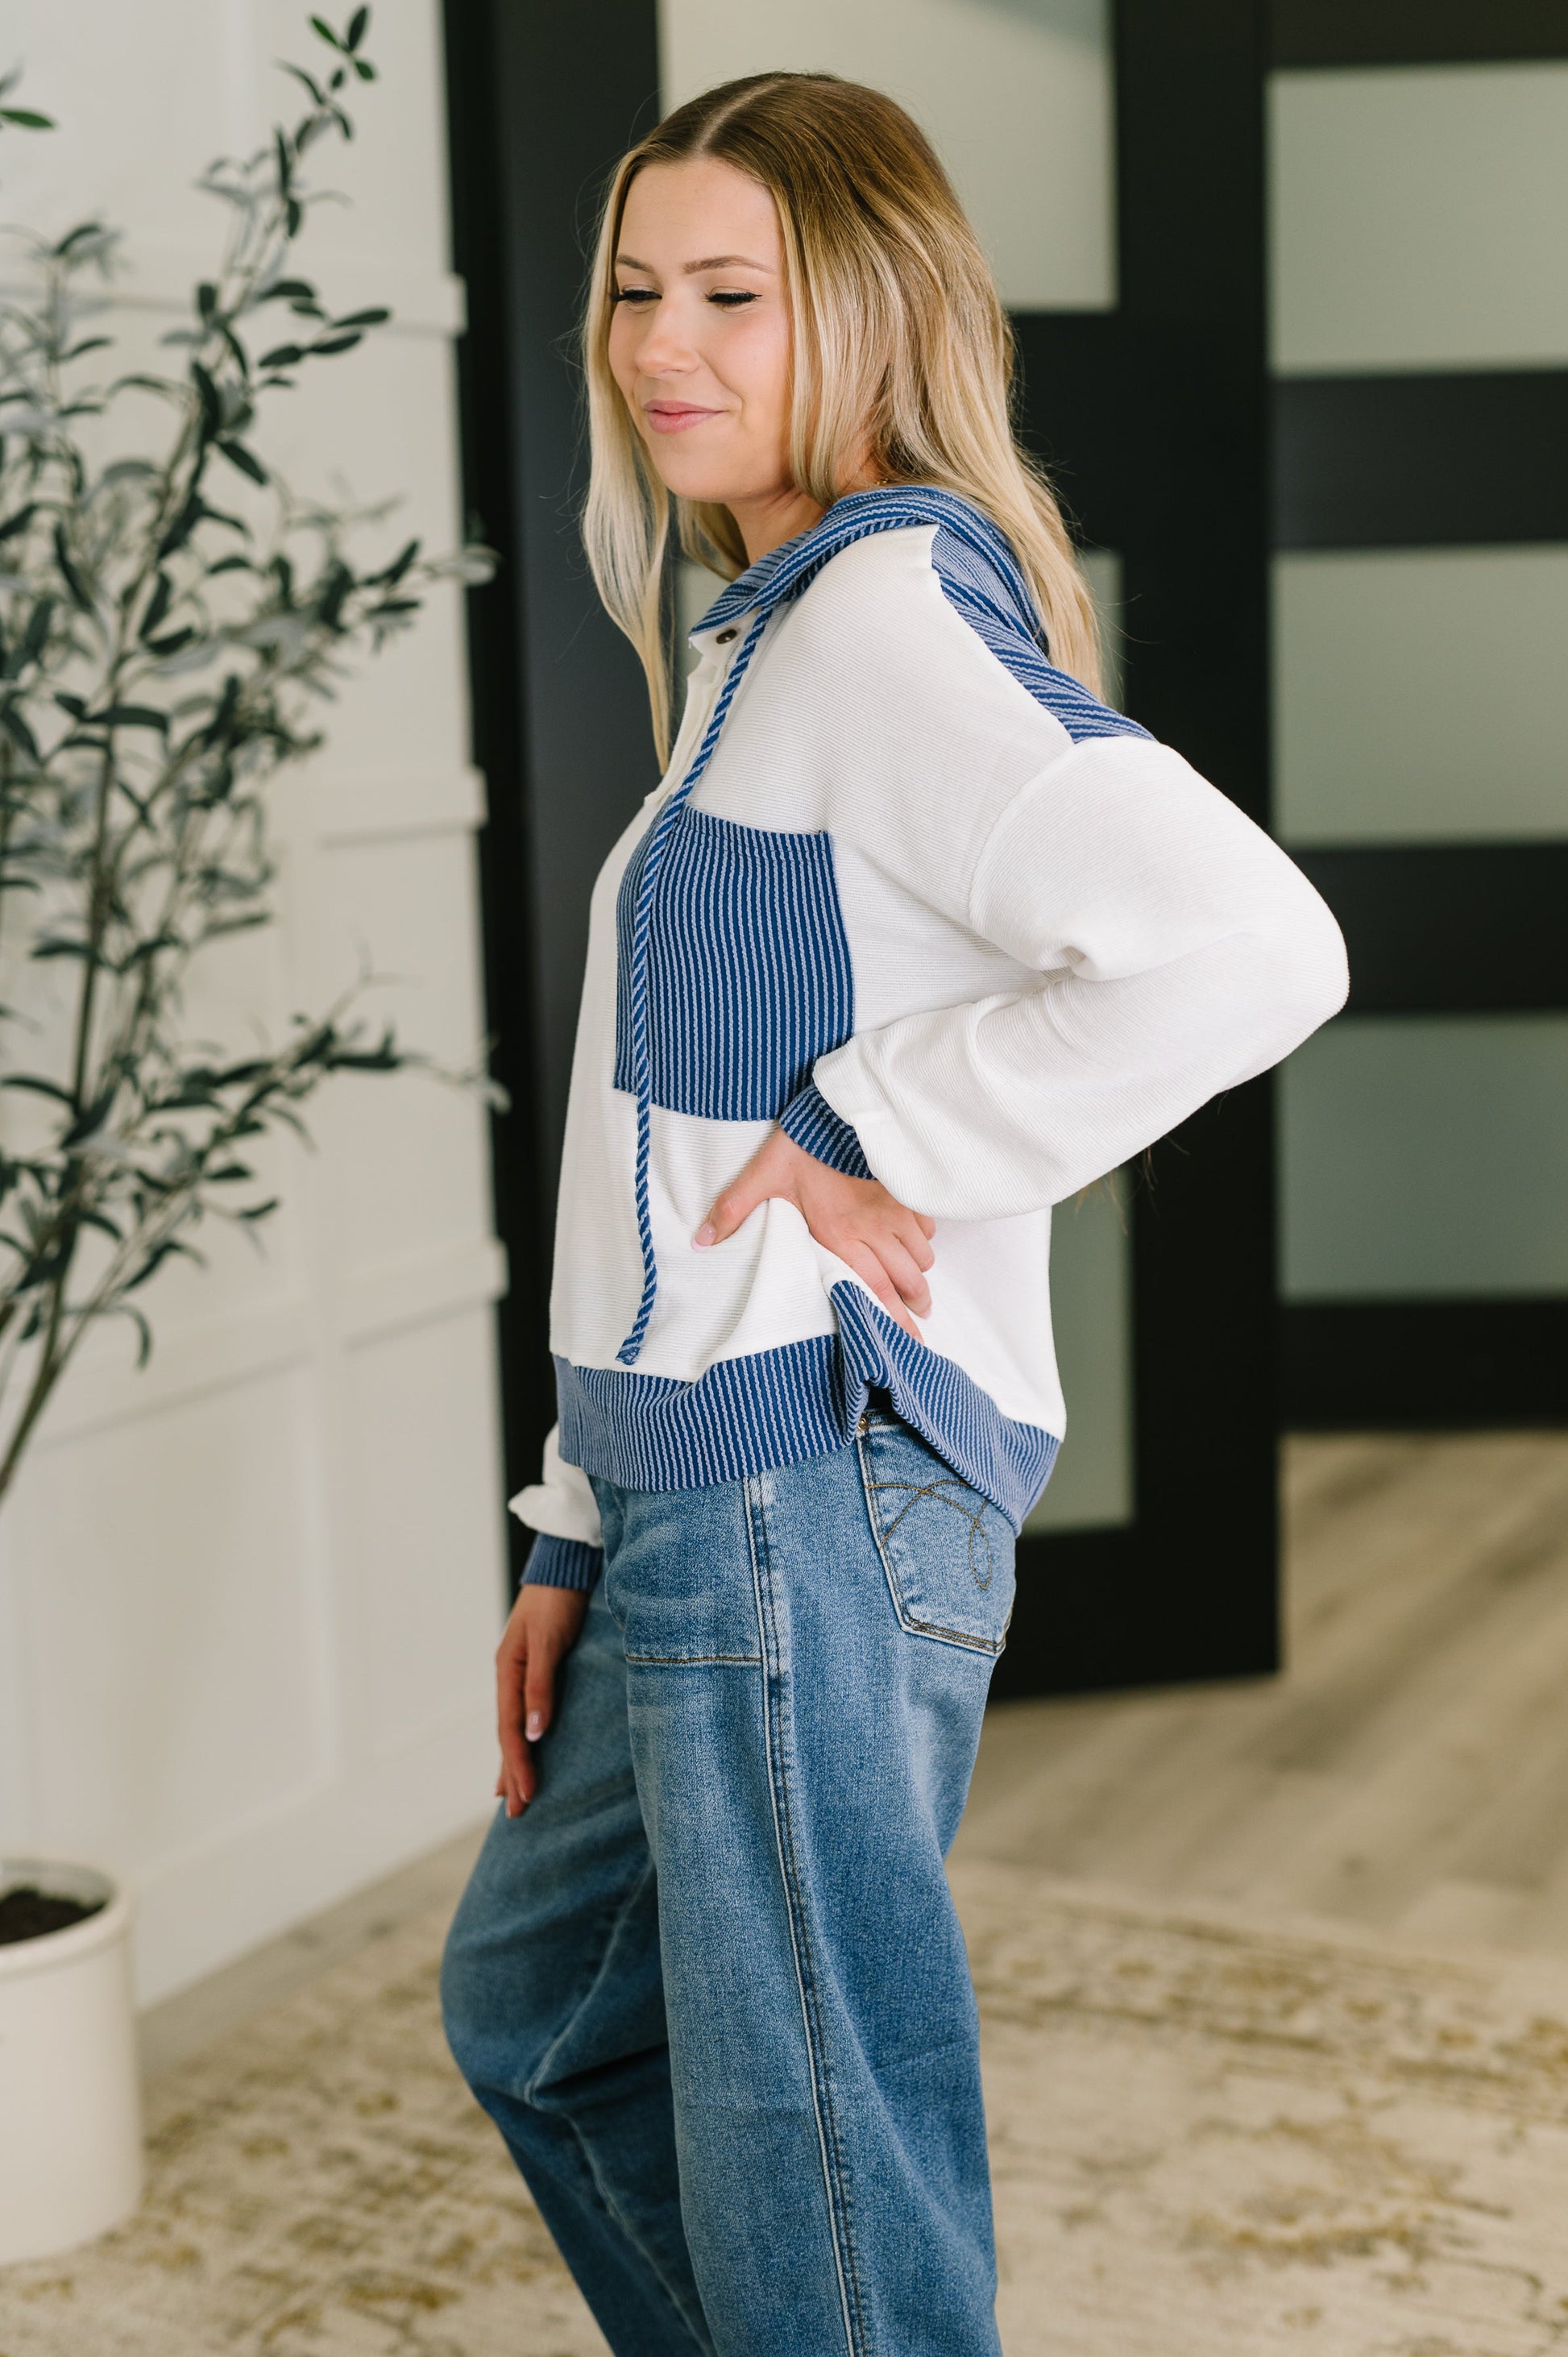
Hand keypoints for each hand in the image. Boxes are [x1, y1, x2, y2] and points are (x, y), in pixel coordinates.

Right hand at [495, 1582, 589, 1814]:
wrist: (563, 1571)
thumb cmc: (557, 1603)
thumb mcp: (548, 1643)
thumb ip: (540, 1686)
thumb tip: (534, 1733)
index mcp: (507, 1673)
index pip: (510, 1731)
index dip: (517, 1765)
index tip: (526, 1796)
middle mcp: (510, 1678)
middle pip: (508, 1736)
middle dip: (512, 1775)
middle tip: (517, 1814)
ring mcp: (521, 1676)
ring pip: (515, 1728)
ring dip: (514, 1762)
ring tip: (512, 1796)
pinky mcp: (536, 1672)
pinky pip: (525, 1714)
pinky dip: (523, 1738)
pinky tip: (527, 1749)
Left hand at [696, 1127, 934, 1339]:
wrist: (843, 1105)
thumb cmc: (803, 1143)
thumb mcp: (761, 1175)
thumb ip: (733, 1210)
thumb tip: (702, 1242)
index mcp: (839, 1233)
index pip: (873, 1288)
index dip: (893, 1319)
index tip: (909, 1339)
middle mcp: (873, 1227)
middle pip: (906, 1278)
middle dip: (915, 1304)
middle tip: (920, 1318)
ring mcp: (895, 1209)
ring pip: (920, 1255)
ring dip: (919, 1275)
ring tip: (918, 1289)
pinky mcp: (906, 1189)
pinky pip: (925, 1225)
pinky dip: (923, 1239)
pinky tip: (915, 1242)